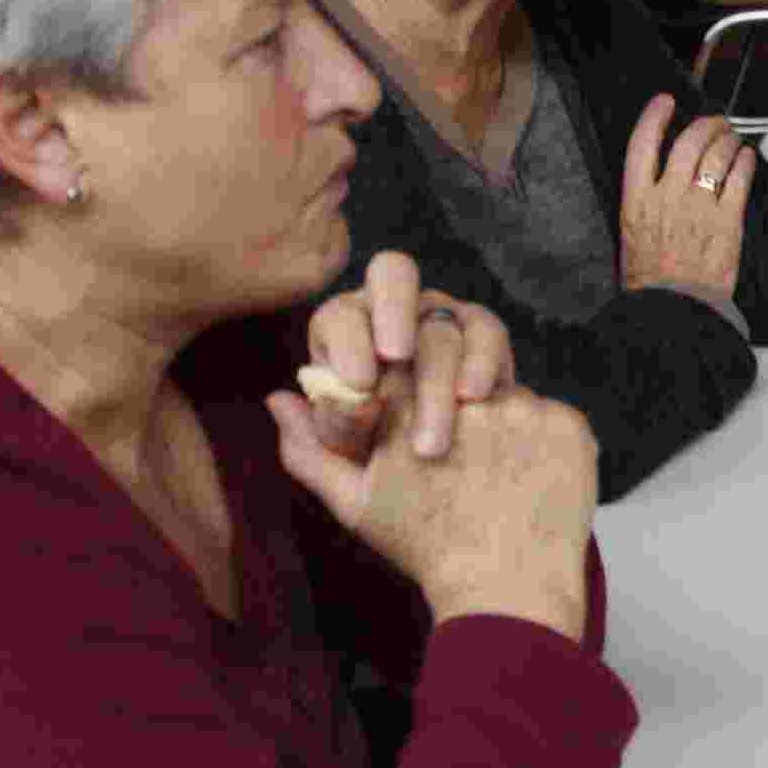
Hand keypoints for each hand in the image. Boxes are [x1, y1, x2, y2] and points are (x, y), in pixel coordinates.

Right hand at [269, 381, 596, 639]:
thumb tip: (276, 398)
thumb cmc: (425, 548)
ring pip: (509, 398)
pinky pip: (553, 418)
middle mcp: (467, 396)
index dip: (417, 401)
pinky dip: (542, 445)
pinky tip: (531, 483)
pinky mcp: (571, 424)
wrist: (506, 592)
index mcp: (411, 406)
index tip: (424, 434)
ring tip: (499, 479)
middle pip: (461, 378)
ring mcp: (526, 408)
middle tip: (466, 464)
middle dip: (461, 414)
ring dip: (503, 427)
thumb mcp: (356, 504)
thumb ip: (309, 448)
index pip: (409, 369)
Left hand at [301, 251, 516, 458]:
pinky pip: (488, 334)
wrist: (453, 493)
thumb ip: (310, 446)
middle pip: (393, 274)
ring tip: (440, 421)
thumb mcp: (342, 473)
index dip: (348, 341)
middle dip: (393, 310)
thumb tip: (280, 401)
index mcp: (345, 333)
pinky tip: (473, 397)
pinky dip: (482, 363)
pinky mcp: (486, 338)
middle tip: (396, 355)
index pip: (342, 317)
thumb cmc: (387, 476)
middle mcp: (393, 312)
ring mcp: (443, 319)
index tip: (358, 383)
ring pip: (442, 322)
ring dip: (439, 375)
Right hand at [618, 93, 751, 295]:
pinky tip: (747, 158)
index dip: (654, 117)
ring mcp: (700, 206)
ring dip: (728, 140)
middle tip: (715, 122)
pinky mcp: (728, 220)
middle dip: (705, 125)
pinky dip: (745, 163)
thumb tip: (662, 182)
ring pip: (717, 156)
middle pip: (688, 142)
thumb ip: (646, 205)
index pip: (641, 144)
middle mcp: (668, 196)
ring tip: (733, 138)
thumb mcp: (632, 236)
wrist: (675, 308)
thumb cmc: (651, 279)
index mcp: (636, 200)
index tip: (665, 102)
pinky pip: (739, 180)